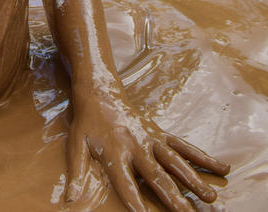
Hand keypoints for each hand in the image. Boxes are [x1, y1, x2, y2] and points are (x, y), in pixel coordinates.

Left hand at [65, 90, 229, 210]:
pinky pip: (184, 146)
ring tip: (211, 197)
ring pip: (175, 162)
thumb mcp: (76, 145)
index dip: (135, 202)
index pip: (126, 184)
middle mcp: (137, 147)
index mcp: (115, 153)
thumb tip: (69, 200)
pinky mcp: (160, 132)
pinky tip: (221, 168)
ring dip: (194, 179)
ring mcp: (151, 139)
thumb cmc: (87, 122)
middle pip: (157, 176)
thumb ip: (76, 173)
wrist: (99, 89)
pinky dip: (203, 157)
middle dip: (174, 197)